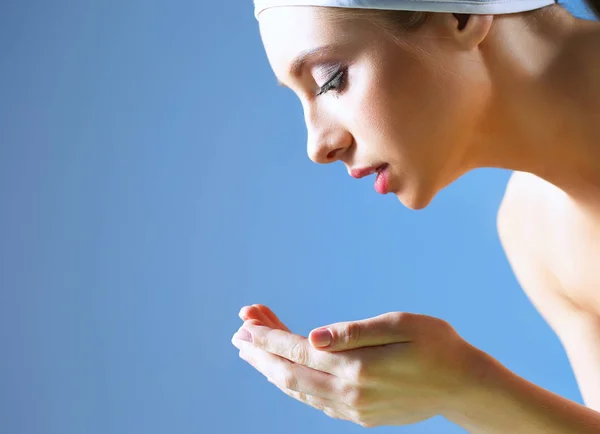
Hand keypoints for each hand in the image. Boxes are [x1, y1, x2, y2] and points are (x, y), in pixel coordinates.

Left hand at [232, 309, 480, 427]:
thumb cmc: (437, 345)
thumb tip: (312, 337)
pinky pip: (314, 401)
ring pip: (299, 389)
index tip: (245, 324)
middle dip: (261, 352)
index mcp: (359, 366)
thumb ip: (354, 332)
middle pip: (291, 372)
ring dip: (272, 368)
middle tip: (238, 335)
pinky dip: (293, 384)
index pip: (299, 350)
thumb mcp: (401, 324)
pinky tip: (284, 372)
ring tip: (252, 350)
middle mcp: (351, 392)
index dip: (269, 337)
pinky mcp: (360, 415)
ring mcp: (354, 408)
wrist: (465, 386)